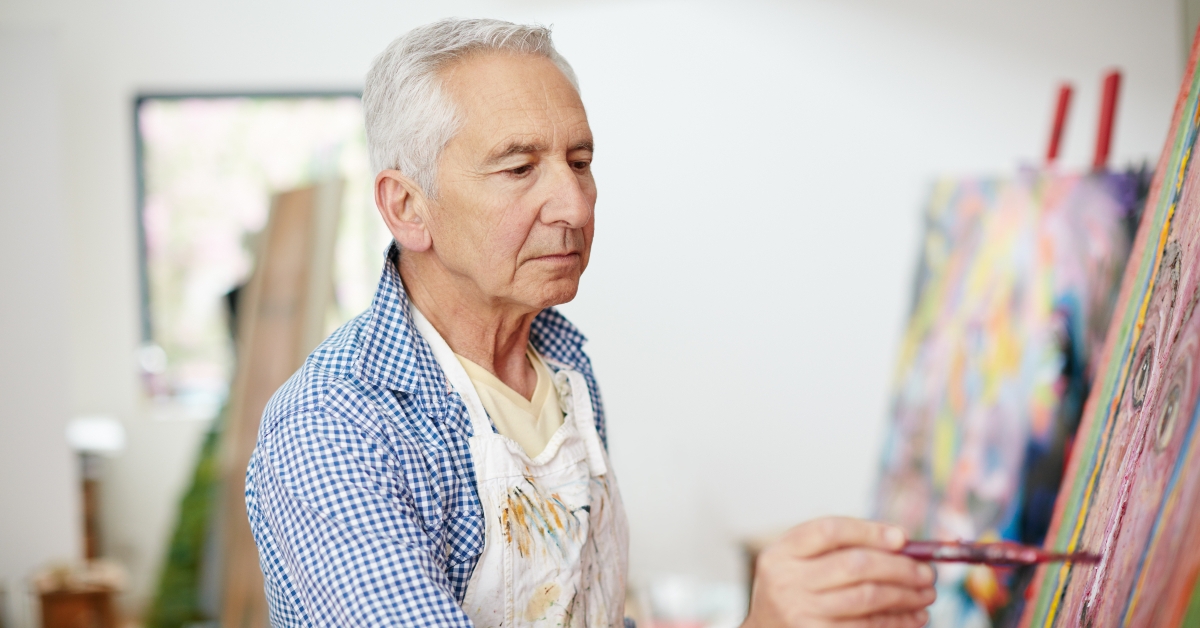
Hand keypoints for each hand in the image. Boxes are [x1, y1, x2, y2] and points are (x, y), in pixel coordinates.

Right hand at [741, 517, 935, 627]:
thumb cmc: (795, 590)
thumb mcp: (800, 562)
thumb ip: (839, 548)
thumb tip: (901, 542)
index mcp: (781, 553)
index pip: (830, 531)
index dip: (870, 532)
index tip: (902, 538)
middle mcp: (786, 582)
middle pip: (854, 565)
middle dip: (899, 567)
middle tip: (927, 571)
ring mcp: (800, 614)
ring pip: (867, 598)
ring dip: (905, 595)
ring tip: (926, 592)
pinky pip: (867, 627)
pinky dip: (896, 621)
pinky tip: (913, 616)